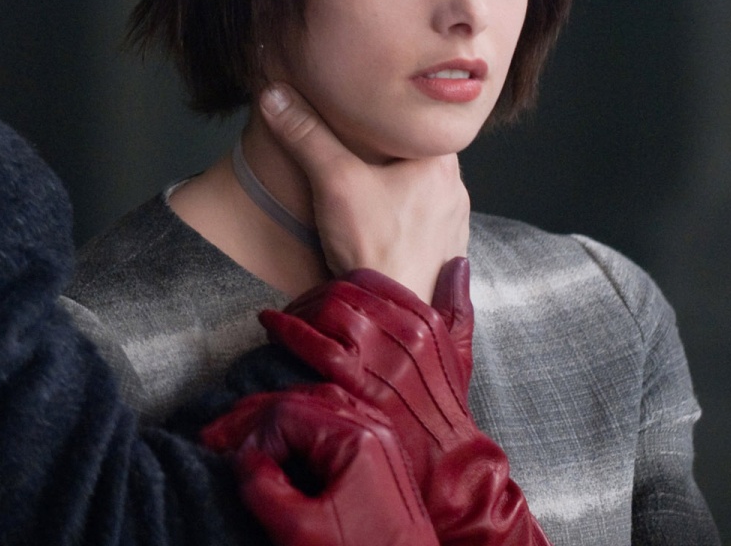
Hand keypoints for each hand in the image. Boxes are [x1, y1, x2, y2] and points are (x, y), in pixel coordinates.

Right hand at [201, 386, 439, 545]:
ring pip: (318, 407)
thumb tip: (243, 461)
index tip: (231, 465)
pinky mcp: (381, 460)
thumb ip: (262, 488)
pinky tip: (283, 443)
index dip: (249, 435)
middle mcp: (373, 429)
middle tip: (214, 439)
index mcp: (357, 437)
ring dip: (276, 419)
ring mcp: (381, 442)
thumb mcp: (300, 531)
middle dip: (254, 419)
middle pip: (302, 400)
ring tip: (243, 437)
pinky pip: (336, 424)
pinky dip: (302, 428)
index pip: (285, 412)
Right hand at [257, 83, 468, 301]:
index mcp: (442, 166)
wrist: (392, 319)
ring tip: (368, 194)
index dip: (391, 121)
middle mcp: (457, 195)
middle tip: (359, 154)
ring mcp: (453, 230)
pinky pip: (424, 229)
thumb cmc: (374, 248)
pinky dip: (403, 225)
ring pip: (424, 196)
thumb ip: (305, 135)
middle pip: (420, 160)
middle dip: (390, 158)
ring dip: (399, 193)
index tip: (367, 120)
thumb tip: (275, 94)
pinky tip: (379, 230)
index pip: (420, 126)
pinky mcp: (444, 259)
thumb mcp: (333, 180)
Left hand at [260, 261, 547, 545]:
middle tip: (294, 310)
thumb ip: (457, 305)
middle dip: (309, 297)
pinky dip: (284, 329)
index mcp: (425, 320)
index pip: (367, 279)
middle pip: (340, 290)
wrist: (449, 468)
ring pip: (324, 308)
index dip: (335, 284)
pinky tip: (270, 327)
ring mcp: (380, 356)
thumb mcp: (460, 352)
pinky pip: (311, 342)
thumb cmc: (447, 412)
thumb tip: (457, 261)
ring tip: (280, 322)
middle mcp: (404, 331)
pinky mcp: (356, 382)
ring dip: (294, 310)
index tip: (322, 298)